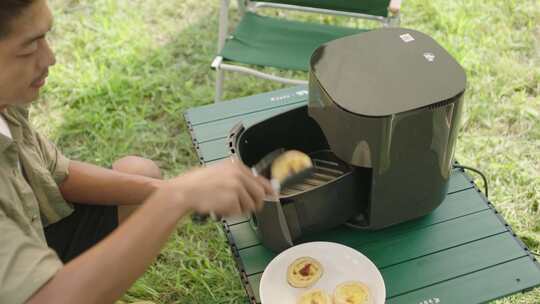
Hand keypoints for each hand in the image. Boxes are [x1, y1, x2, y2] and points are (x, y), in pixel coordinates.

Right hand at [157, 158, 273, 216]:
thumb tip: (257, 188)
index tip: (273, 195)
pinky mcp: (233, 199)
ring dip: (238, 209)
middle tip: (244, 207)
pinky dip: (230, 213)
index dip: (267, 189)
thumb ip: (238, 178)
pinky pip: (239, 212)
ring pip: (249, 205)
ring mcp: (237, 186)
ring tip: (222, 204)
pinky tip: (218, 207)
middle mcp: (238, 174)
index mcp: (236, 165)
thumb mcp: (219, 173)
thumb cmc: (197, 184)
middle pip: (260, 194)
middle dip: (255, 203)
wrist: (183, 192)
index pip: (260, 178)